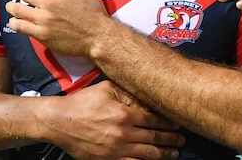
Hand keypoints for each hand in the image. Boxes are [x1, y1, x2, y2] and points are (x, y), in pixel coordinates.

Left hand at [6, 0, 109, 57]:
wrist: (97, 35)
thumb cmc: (94, 10)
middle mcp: (48, 2)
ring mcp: (43, 19)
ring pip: (17, 9)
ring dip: (13, 7)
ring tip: (13, 7)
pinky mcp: (41, 34)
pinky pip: (19, 26)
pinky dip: (14, 22)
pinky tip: (16, 21)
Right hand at [52, 80, 183, 159]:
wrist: (60, 122)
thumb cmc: (83, 102)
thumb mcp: (107, 89)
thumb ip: (128, 93)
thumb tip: (147, 98)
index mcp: (125, 115)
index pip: (154, 120)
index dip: (168, 123)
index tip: (178, 125)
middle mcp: (122, 134)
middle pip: (154, 139)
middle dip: (170, 140)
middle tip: (181, 141)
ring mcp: (115, 150)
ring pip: (146, 155)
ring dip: (162, 155)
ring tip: (174, 154)